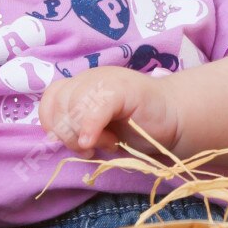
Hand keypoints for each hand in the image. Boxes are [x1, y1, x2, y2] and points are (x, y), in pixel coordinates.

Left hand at [36, 66, 177, 156]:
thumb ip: (74, 128)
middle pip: (59, 105)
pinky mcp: (123, 88)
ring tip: (107, 143)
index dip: (52, 124)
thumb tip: (52, 139)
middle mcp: (90, 78)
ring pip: (74, 107)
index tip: (71, 143)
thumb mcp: (98, 130)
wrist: (176, 119)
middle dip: (68, 135)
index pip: (50, 99)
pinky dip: (90, 128)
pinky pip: (95, 107)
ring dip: (84, 134)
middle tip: (92, 148)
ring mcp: (107, 80)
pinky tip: (95, 142)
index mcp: (81, 86)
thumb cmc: (137, 128)